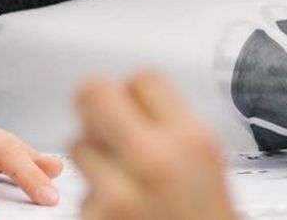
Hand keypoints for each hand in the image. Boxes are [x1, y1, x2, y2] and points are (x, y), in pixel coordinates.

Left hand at [72, 72, 235, 219]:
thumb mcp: (208, 164)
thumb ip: (172, 129)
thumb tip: (128, 102)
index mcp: (190, 139)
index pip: (140, 79)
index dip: (133, 93)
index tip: (132, 107)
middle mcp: (154, 159)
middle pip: (93, 93)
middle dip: (93, 107)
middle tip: (99, 122)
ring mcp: (121, 192)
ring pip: (78, 146)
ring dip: (93, 159)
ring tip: (120, 181)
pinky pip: (82, 193)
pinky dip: (96, 203)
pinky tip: (122, 214)